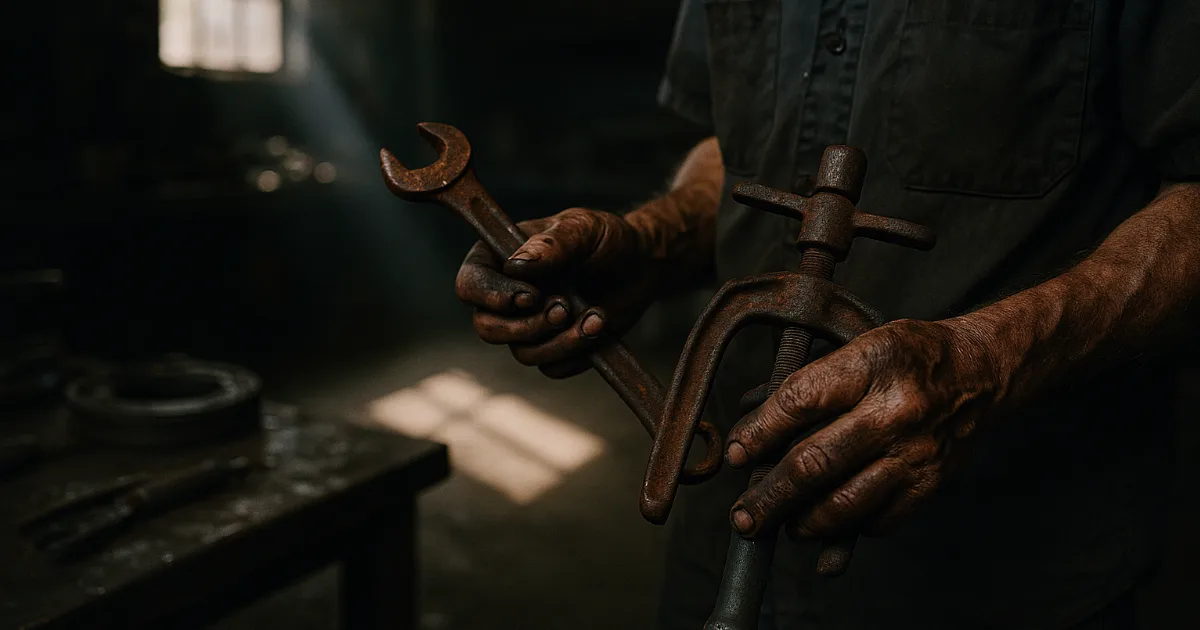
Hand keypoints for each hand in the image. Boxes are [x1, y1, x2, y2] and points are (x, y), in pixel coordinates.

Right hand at [455, 207, 662, 378]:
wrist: (640, 267)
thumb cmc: (606, 239)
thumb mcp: (584, 228)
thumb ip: (554, 244)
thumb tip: (517, 266)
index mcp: (498, 258)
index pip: (470, 284)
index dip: (492, 297)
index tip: (531, 297)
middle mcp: (506, 295)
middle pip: (488, 328)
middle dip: (528, 326)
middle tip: (563, 310)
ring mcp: (528, 326)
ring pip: (523, 352)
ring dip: (561, 341)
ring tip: (595, 317)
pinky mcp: (553, 349)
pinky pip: (552, 367)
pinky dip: (578, 353)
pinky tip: (600, 327)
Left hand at [723, 317, 1008, 539]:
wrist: (982, 372)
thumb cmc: (909, 356)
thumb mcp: (860, 346)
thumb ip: (810, 384)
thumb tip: (750, 422)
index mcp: (871, 364)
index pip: (798, 402)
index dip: (758, 433)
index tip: (734, 455)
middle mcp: (894, 411)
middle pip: (815, 463)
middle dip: (769, 496)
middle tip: (744, 517)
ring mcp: (915, 453)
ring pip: (844, 503)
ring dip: (803, 523)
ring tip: (782, 526)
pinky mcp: (930, 484)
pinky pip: (878, 520)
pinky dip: (847, 529)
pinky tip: (827, 525)